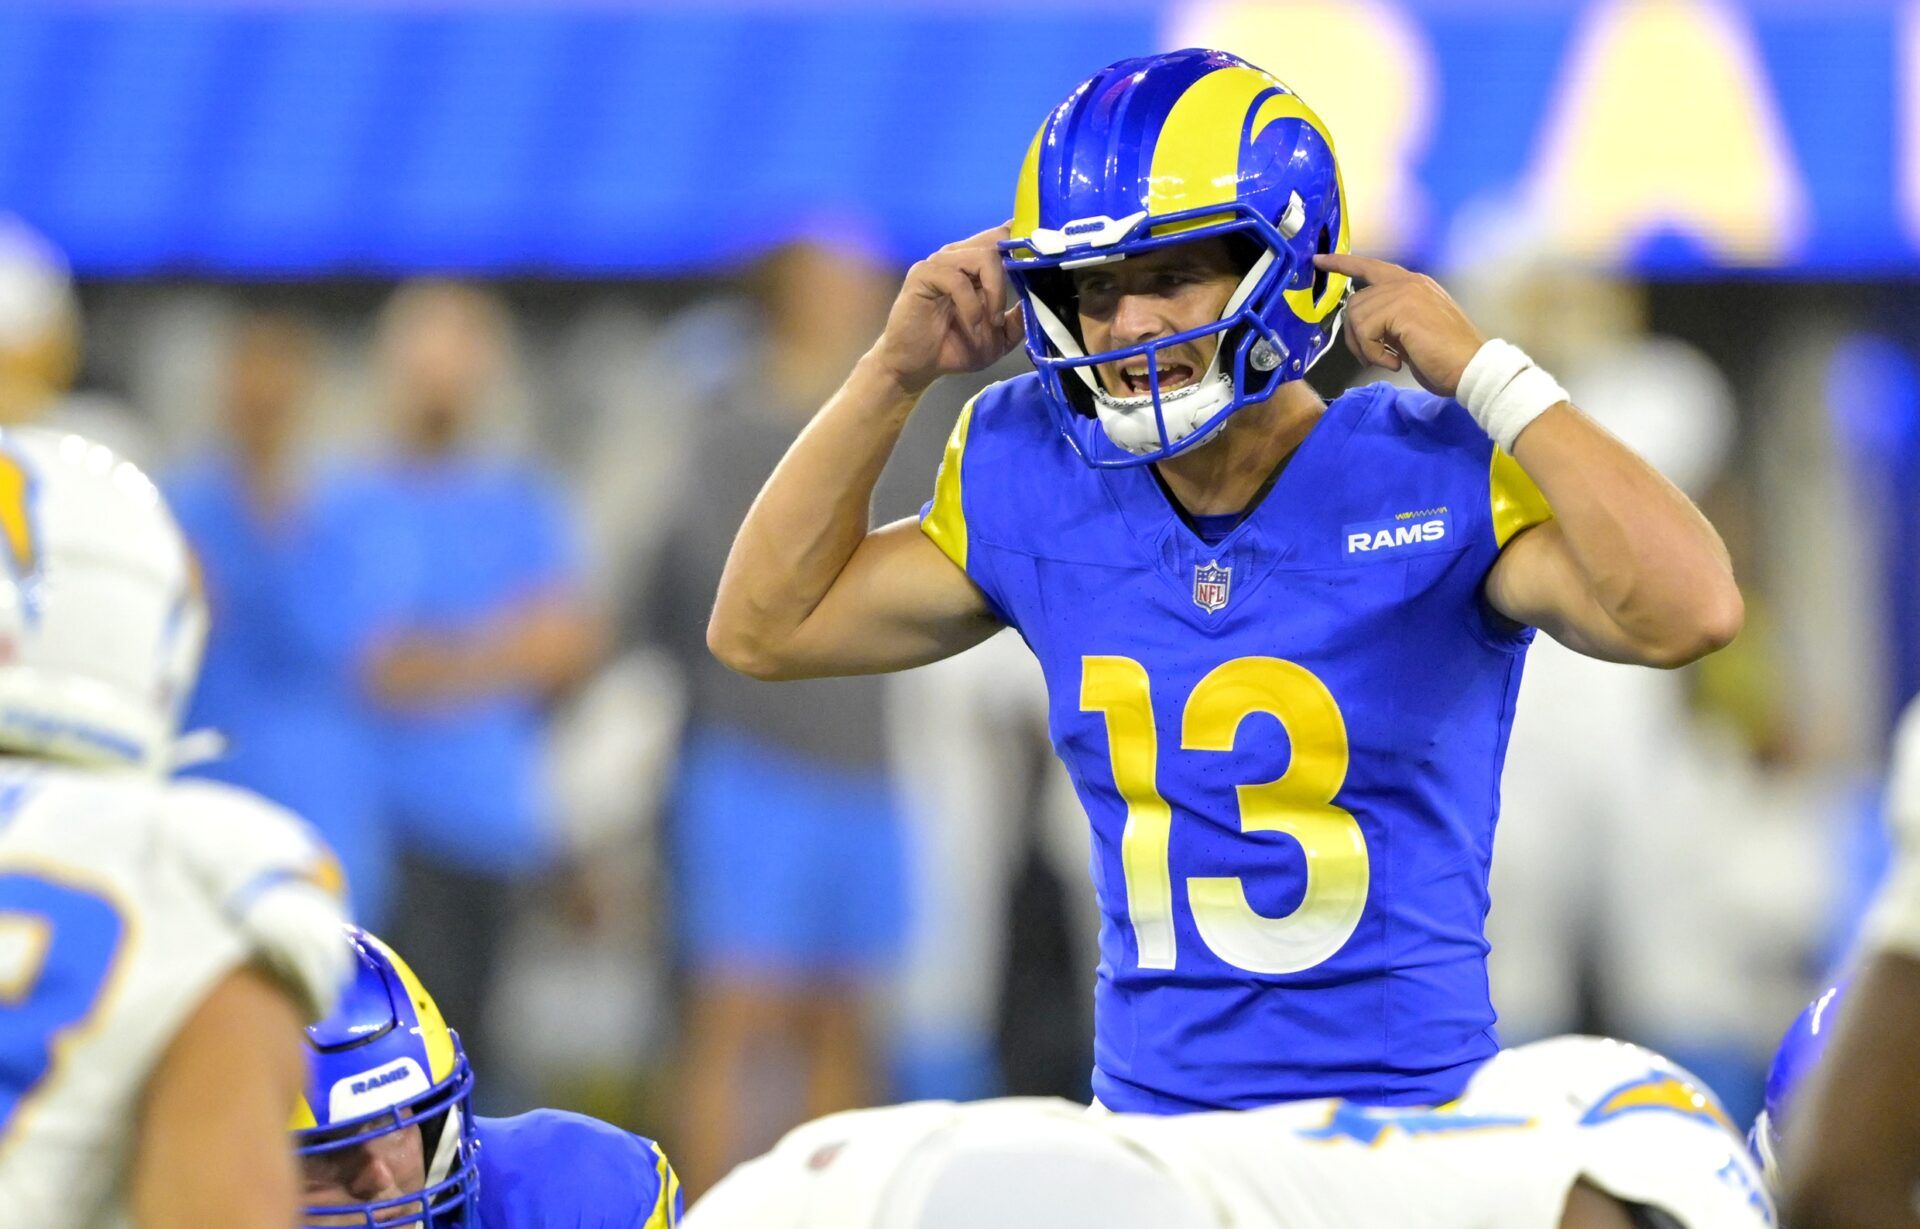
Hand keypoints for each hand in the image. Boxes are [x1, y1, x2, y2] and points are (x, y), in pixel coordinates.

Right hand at [872, 224, 1026, 394]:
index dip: (1021, 242)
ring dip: (994, 293)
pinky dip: (971, 305)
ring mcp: (940, 263)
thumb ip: (1017, 321)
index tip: (1040, 260)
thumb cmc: (953, 348)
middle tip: (1006, 311)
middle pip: (997, 242)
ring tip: (991, 322)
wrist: (916, 366)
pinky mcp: (923, 275)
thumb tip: (1039, 303)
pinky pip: (957, 280)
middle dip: (1012, 276)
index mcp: (975, 264)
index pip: (1001, 236)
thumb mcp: (997, 339)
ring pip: (982, 257)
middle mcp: (958, 256)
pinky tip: (972, 324)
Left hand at [1314, 253, 1485, 396]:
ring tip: (1389, 359)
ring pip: (1356, 316)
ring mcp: (1407, 291)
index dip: (1343, 263)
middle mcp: (1409, 282)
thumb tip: (1359, 325)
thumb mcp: (1410, 333)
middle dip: (1354, 335)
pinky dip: (1373, 353)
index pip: (1371, 267)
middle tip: (1372, 357)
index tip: (1321, 260)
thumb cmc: (1445, 358)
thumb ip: (1388, 320)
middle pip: (1355, 301)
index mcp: (1413, 285)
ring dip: (1365, 347)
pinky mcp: (1402, 307)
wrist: (1472, 368)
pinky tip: (1395, 361)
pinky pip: (1365, 330)